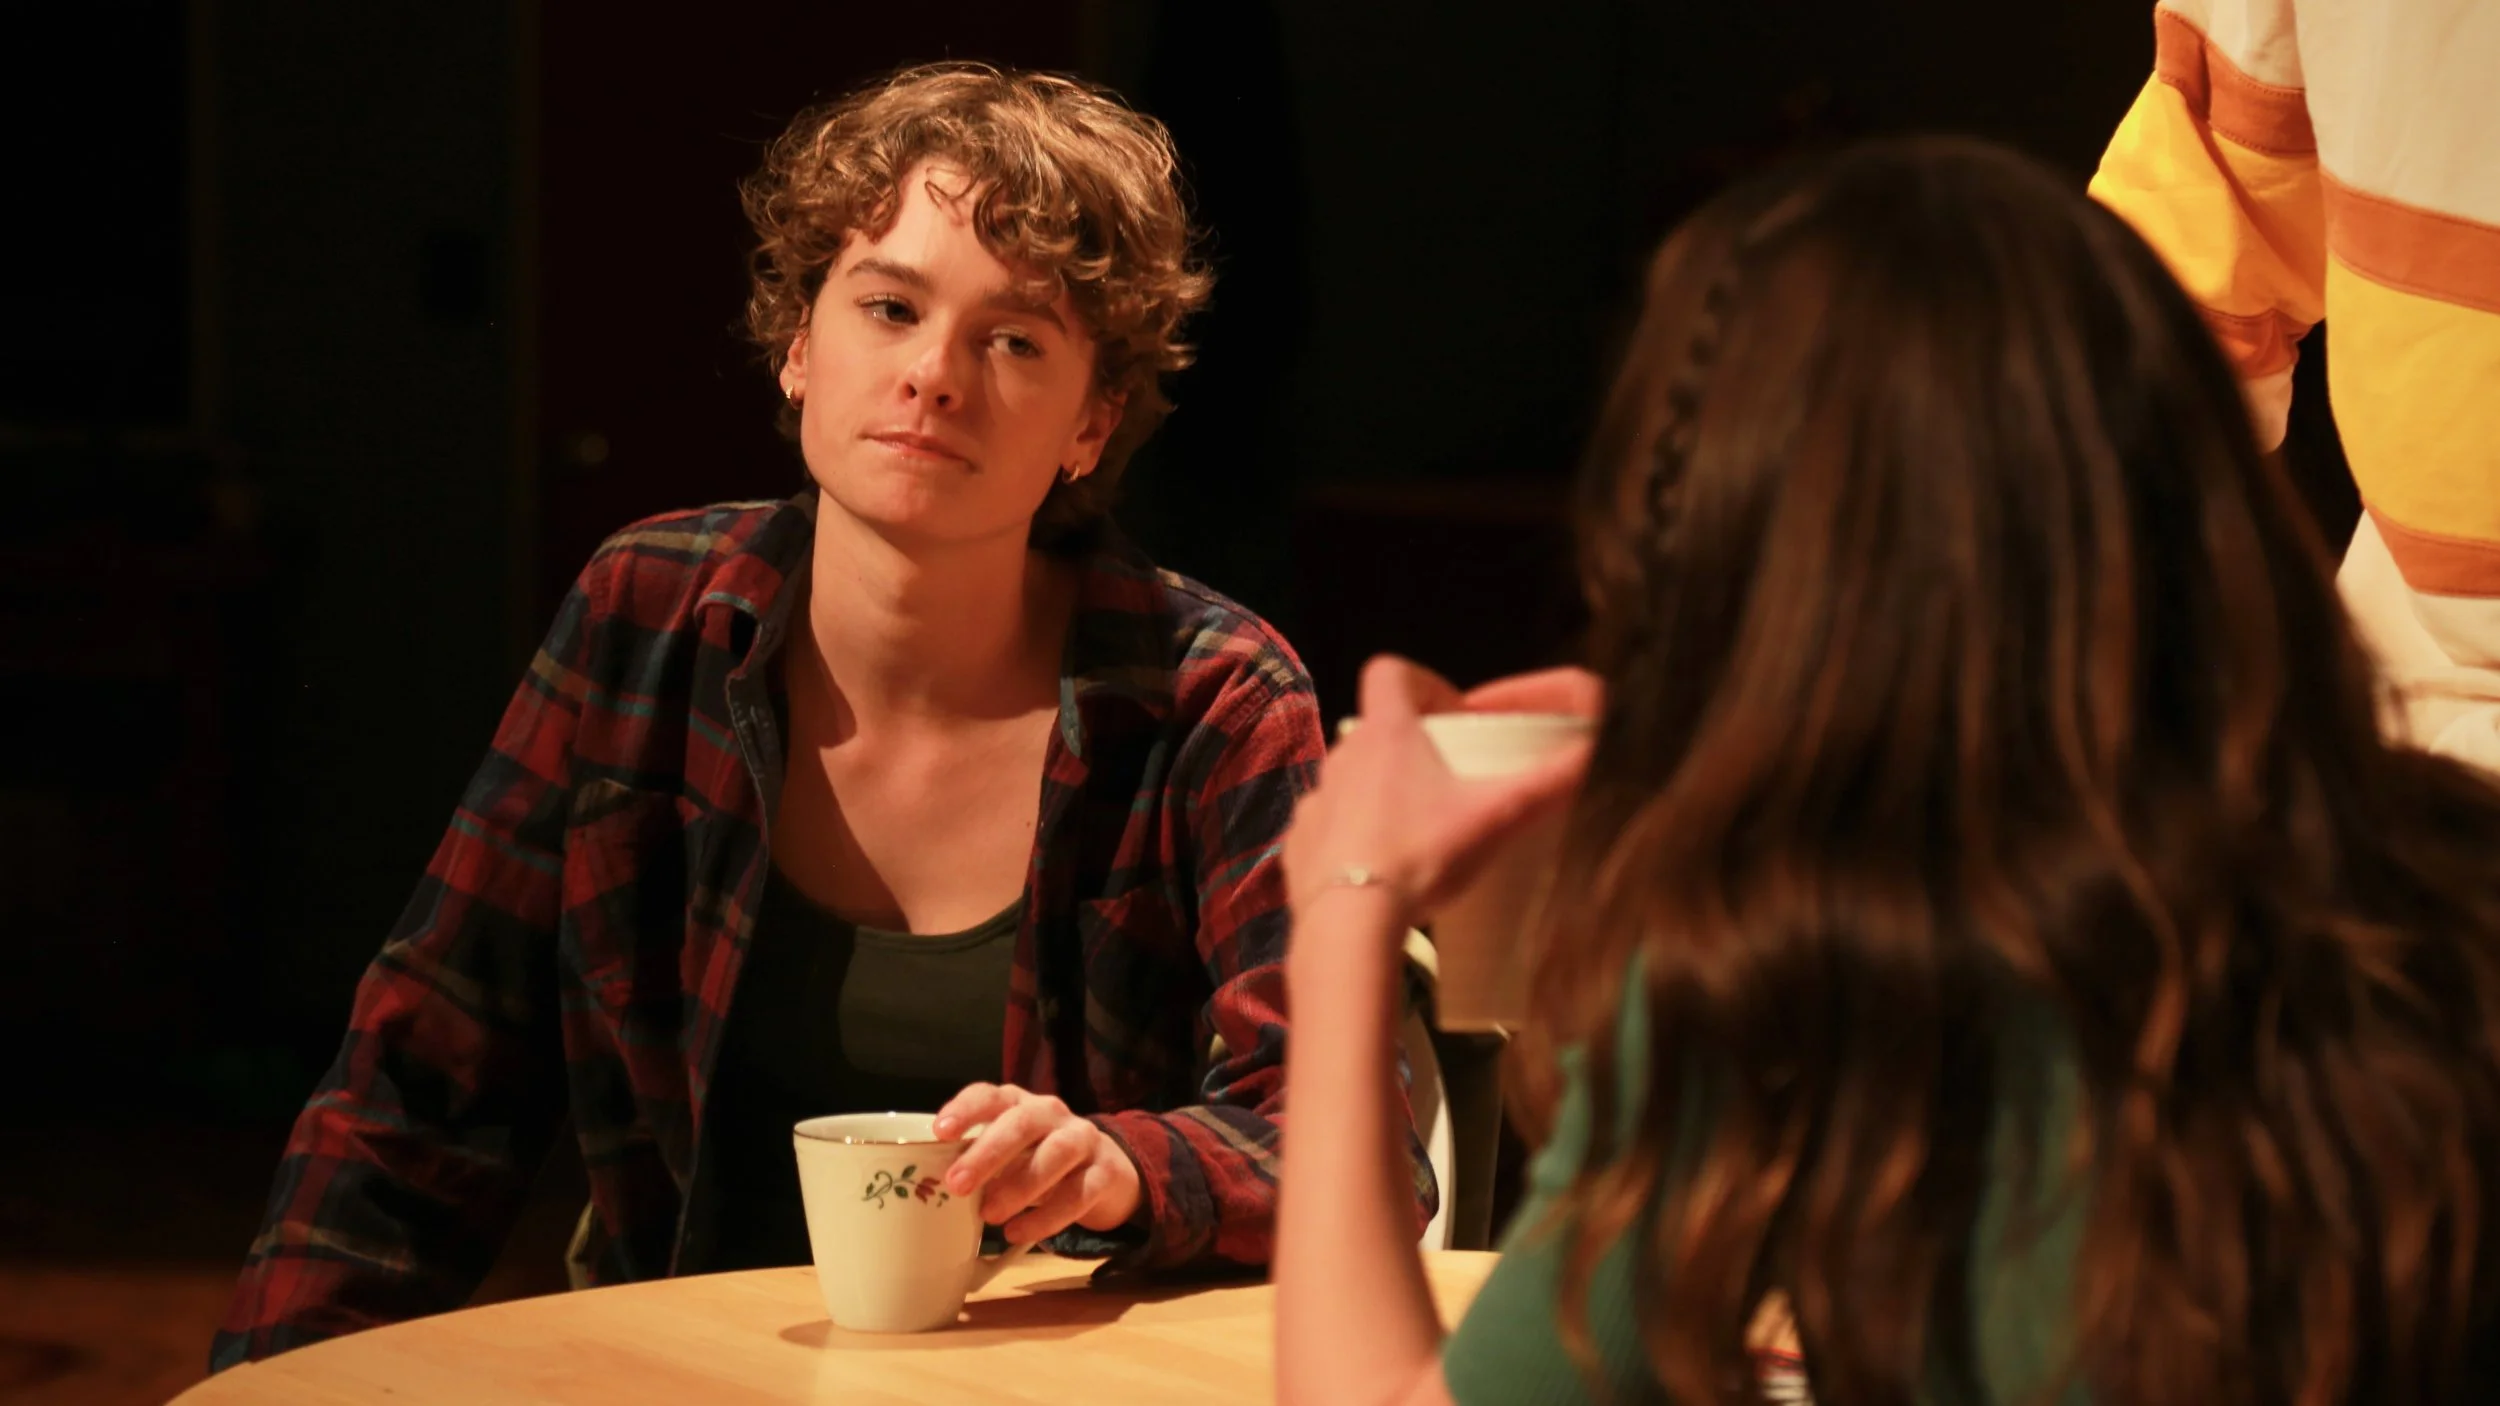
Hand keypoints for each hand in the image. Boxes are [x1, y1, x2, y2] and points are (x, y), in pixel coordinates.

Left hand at [931, 1084, 1143, 1245]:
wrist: (1103, 1174)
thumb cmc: (1035, 1163)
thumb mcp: (1005, 1158)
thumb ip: (974, 1166)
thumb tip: (926, 1192)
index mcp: (1017, 1105)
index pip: (990, 1096)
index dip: (965, 1110)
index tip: (940, 1132)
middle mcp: (1051, 1114)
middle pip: (1021, 1122)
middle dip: (987, 1153)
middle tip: (957, 1184)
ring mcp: (1082, 1140)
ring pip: (1056, 1153)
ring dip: (1019, 1185)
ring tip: (989, 1215)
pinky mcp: (1105, 1172)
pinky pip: (1078, 1193)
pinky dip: (1046, 1216)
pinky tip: (1018, 1232)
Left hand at [1283, 656, 1597, 925]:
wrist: (1349, 924)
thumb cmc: (1425, 855)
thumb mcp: (1497, 817)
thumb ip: (1550, 783)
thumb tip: (1600, 751)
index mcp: (1386, 733)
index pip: (1389, 671)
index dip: (1422, 681)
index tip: (1452, 717)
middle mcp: (1341, 756)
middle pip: (1375, 731)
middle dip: (1412, 750)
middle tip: (1448, 786)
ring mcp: (1313, 801)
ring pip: (1350, 782)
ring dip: (1381, 796)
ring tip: (1417, 837)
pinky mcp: (1295, 845)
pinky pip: (1326, 828)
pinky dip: (1350, 840)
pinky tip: (1379, 873)